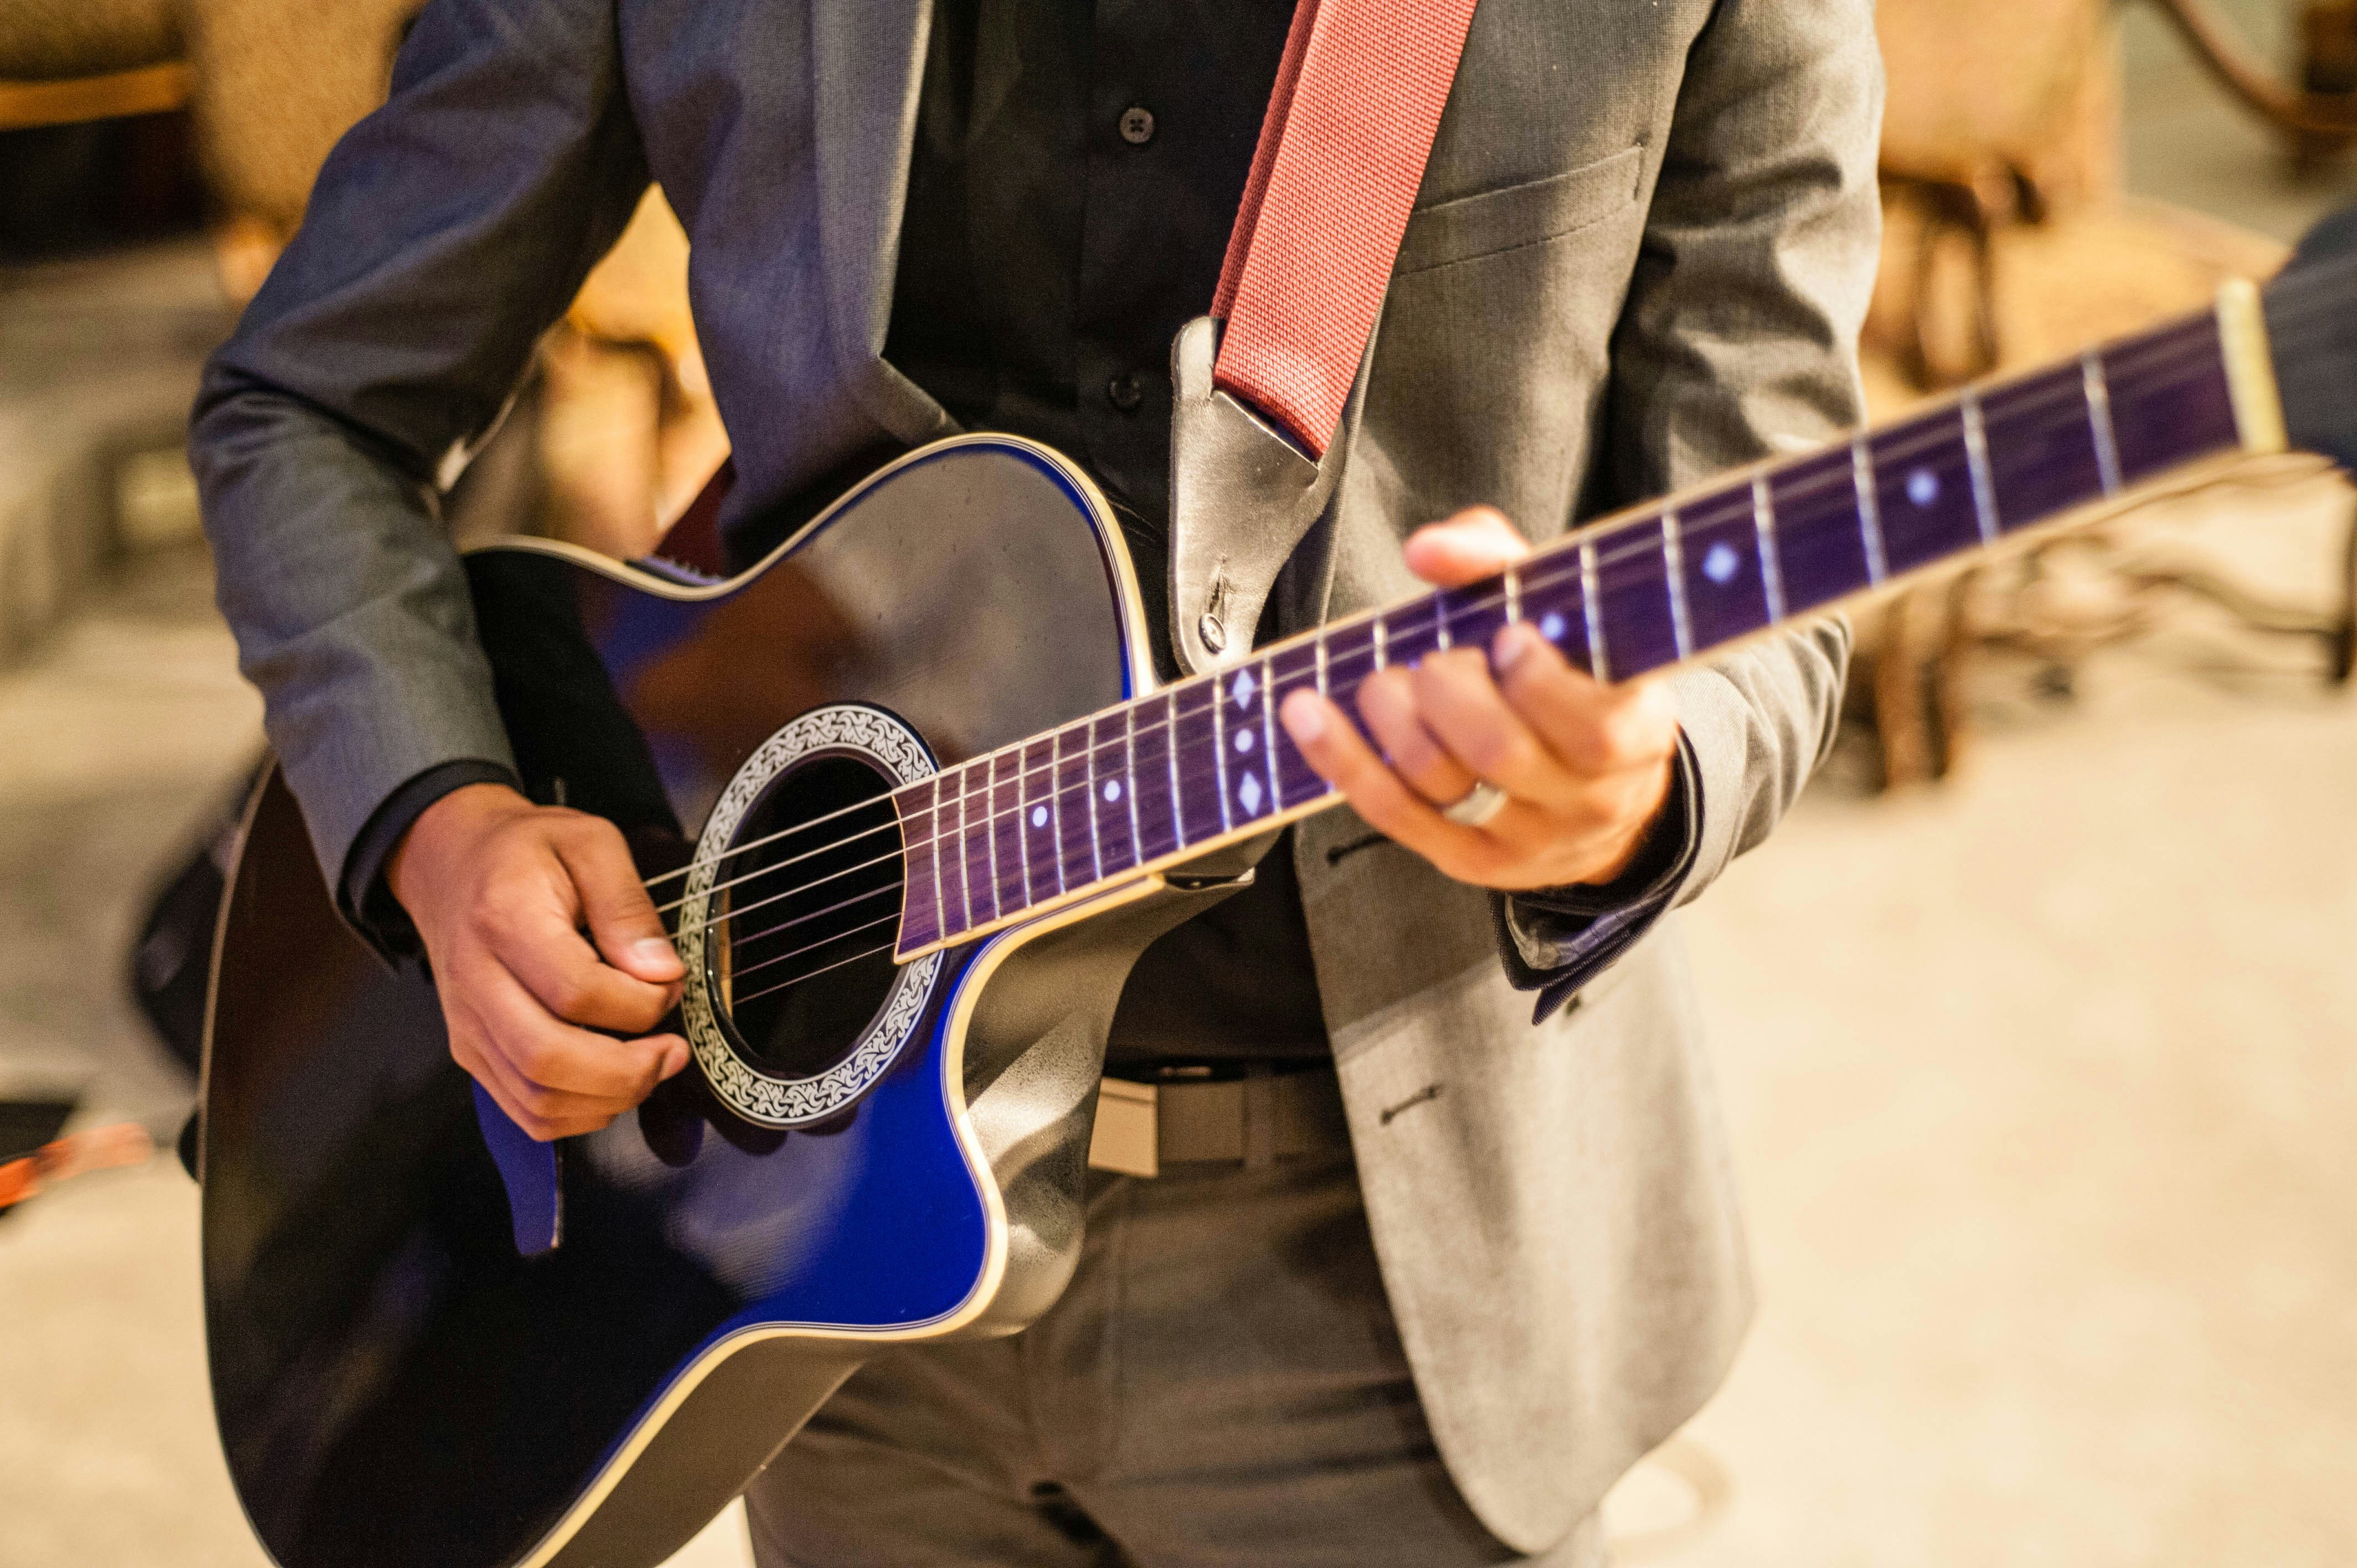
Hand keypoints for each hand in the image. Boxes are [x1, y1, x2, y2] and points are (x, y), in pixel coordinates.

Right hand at [388, 783, 688, 1140]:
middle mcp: (476, 981)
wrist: (451, 862)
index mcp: (504, 919)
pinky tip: (613, 1082)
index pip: (576, 991)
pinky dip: (580, 1113)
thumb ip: (628, 907)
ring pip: (537, 1099)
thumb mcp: (591, 844)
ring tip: (651, 1066)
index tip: (671, 986)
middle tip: (672, 1050)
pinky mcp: (470, 1051)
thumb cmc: (526, 851)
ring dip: (609, 1098)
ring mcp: (468, 1025)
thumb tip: (661, 972)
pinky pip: (525, 1111)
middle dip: (628, 1071)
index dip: (639, 1003)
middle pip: (548, 1060)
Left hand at [1277, 507, 1678, 891]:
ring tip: (1382, 679)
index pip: (1595, 728)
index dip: (1540, 682)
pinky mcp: (1472, 860)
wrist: (1600, 796)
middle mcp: (1591, 798)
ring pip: (1443, 781)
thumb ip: (1501, 563)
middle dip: (1447, 688)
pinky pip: (1394, 812)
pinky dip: (1341, 756)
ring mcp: (1528, 838)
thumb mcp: (1563, 612)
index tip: (1509, 636)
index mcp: (1638, 733)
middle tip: (1435, 659)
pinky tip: (1305, 711)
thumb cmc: (1573, 677)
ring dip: (1391, 715)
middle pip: (1500, 750)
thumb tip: (1427, 550)